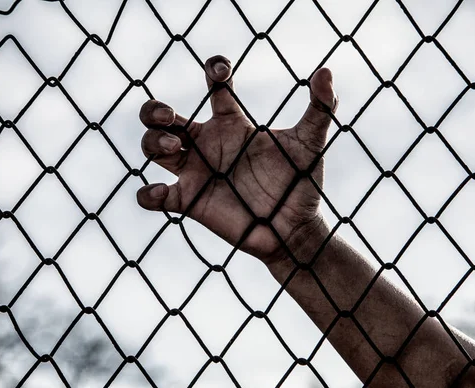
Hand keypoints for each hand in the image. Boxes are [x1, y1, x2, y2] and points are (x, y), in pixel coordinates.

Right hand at [136, 55, 336, 264]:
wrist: (295, 229)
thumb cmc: (301, 184)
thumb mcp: (310, 143)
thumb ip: (320, 108)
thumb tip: (326, 70)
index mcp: (233, 125)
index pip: (215, 89)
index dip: (213, 71)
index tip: (221, 72)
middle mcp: (208, 145)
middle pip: (163, 119)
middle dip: (156, 111)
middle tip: (170, 117)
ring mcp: (196, 173)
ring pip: (152, 149)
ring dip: (152, 142)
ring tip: (175, 146)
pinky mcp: (190, 202)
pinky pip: (154, 198)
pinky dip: (148, 195)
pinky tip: (162, 192)